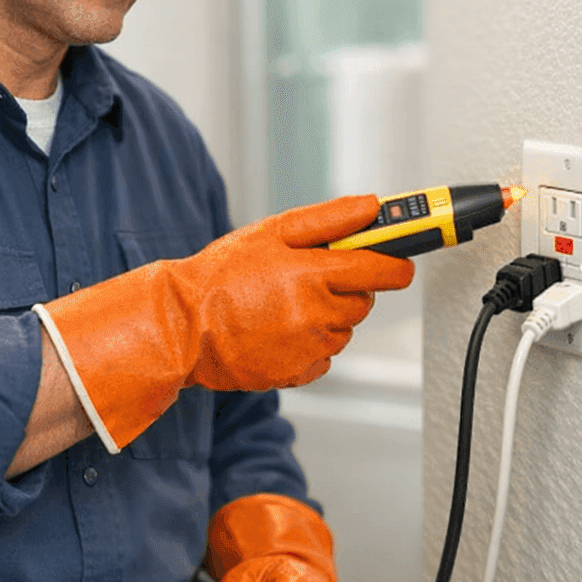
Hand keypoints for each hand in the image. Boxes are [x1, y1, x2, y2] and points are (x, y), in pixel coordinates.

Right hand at [37, 195, 413, 449]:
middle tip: (307, 279)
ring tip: (282, 306)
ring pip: (343, 330)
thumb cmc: (222, 275)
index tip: (399, 263)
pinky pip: (323, 357)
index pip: (384, 271)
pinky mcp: (298, 374)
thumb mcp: (272, 232)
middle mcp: (318, 314)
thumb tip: (374, 207)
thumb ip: (329, 219)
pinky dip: (309, 345)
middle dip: (345, 289)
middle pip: (364, 302)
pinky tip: (277, 331)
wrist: (182, 327)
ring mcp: (310, 348)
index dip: (396, 265)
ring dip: (326, 318)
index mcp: (315, 274)